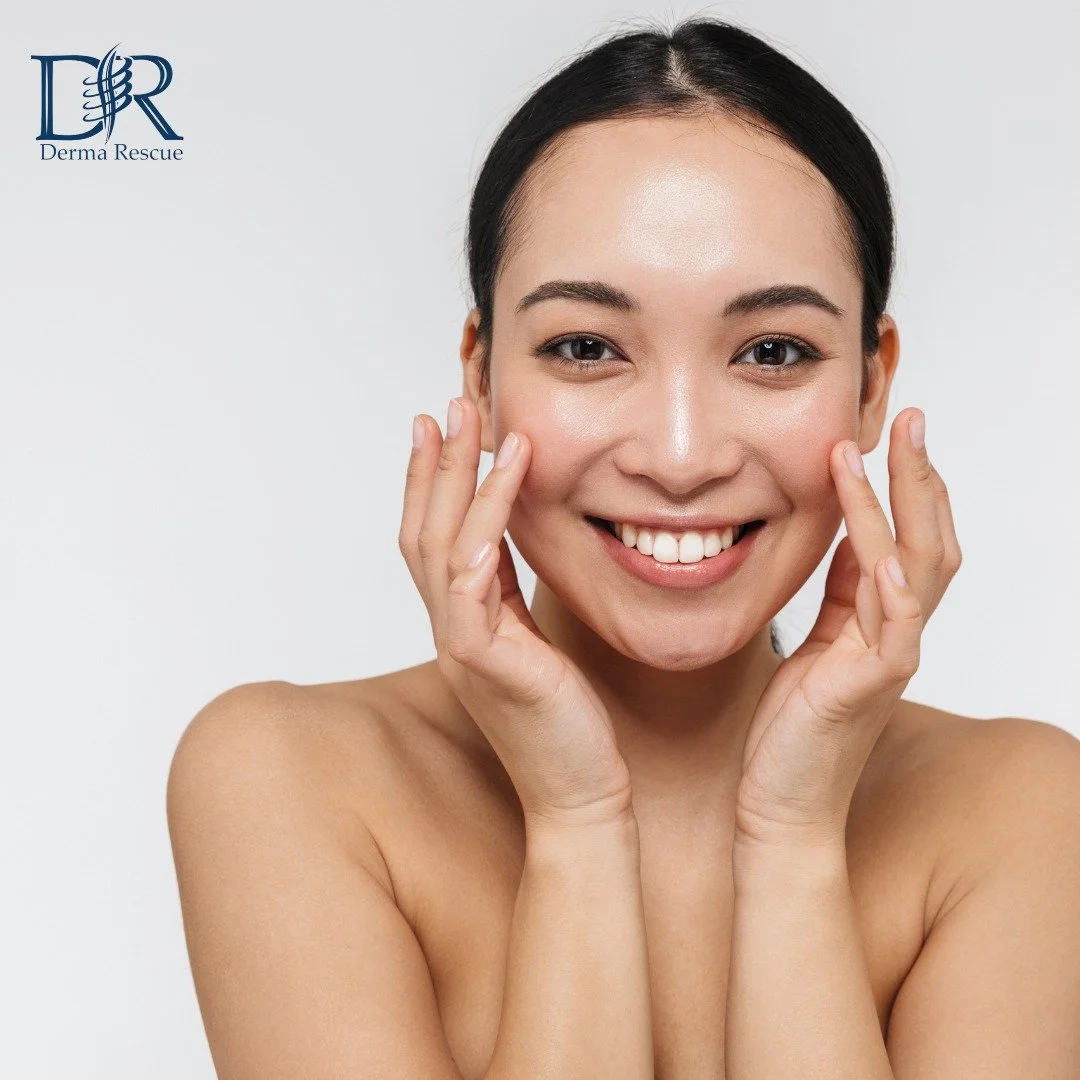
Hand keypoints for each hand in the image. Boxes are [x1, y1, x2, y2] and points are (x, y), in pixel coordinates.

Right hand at [399, 396, 632, 826]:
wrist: (581, 794)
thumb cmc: (570, 723)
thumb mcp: (538, 645)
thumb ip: (514, 599)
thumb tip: (511, 548)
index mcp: (465, 625)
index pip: (437, 539)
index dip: (434, 483)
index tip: (442, 429)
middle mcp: (452, 632)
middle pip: (425, 532)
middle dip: (433, 467)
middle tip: (443, 407)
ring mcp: (462, 650)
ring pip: (441, 550)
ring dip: (454, 483)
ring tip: (470, 426)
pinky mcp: (487, 667)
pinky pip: (471, 591)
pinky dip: (480, 538)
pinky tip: (496, 495)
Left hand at [734, 408, 962, 849]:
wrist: (780, 802)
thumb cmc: (792, 727)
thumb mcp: (819, 643)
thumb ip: (842, 594)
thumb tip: (853, 537)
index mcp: (882, 622)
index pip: (910, 538)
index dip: (906, 484)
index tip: (888, 430)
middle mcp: (895, 635)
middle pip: (929, 542)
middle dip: (921, 478)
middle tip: (911, 417)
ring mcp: (886, 662)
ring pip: (915, 573)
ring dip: (903, 511)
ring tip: (889, 455)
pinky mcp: (863, 690)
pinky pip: (893, 635)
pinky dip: (894, 594)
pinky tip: (888, 557)